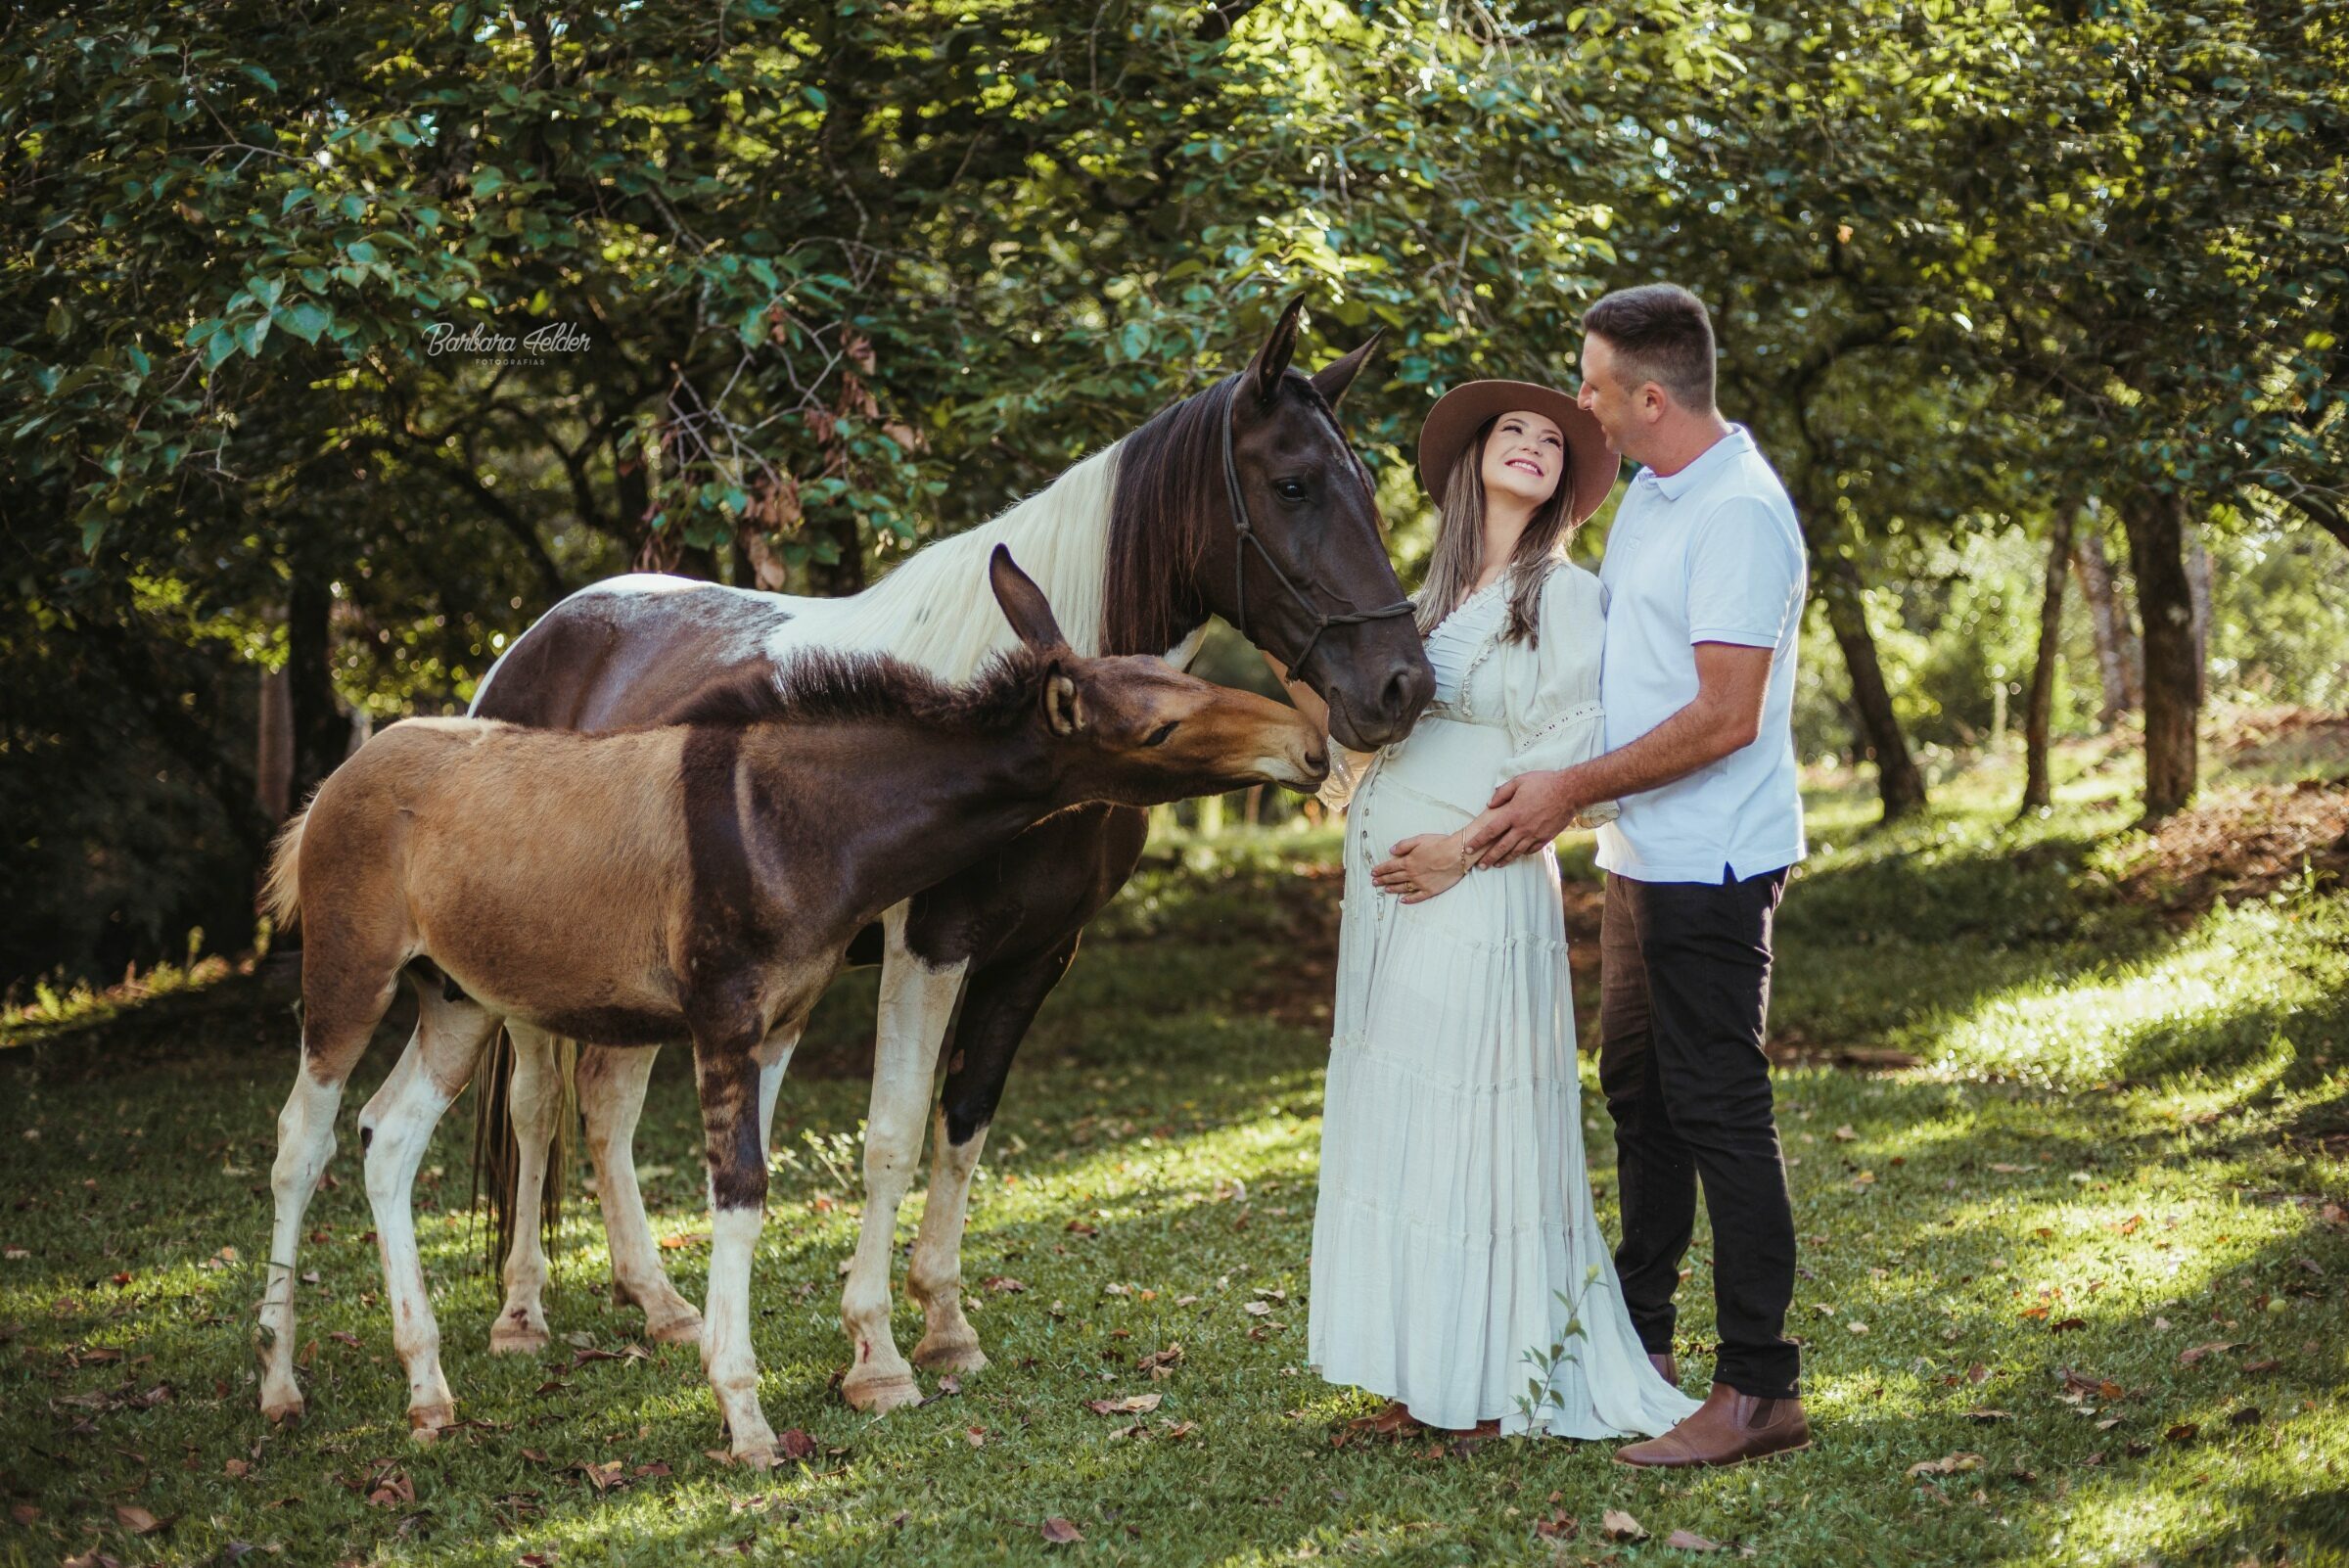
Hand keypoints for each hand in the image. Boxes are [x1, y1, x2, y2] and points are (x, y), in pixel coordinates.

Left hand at [1370, 832, 1473, 904]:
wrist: (1457, 854)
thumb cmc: (1439, 844)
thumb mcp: (1419, 839)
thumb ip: (1404, 845)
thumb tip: (1391, 850)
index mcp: (1408, 861)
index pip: (1390, 866)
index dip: (1380, 870)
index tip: (1373, 873)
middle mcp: (1412, 873)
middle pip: (1393, 878)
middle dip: (1383, 880)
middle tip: (1374, 883)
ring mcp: (1421, 883)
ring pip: (1403, 888)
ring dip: (1392, 889)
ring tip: (1385, 890)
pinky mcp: (1430, 890)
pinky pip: (1417, 897)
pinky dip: (1409, 900)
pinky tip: (1403, 901)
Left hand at [1465, 770, 1582, 867]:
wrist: (1570, 791)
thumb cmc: (1544, 783)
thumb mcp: (1519, 781)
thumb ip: (1502, 793)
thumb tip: (1489, 804)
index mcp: (1513, 813)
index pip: (1490, 831)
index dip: (1478, 841)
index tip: (1468, 848)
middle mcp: (1522, 827)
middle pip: (1501, 847)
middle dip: (1489, 858)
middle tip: (1480, 866)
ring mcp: (1534, 834)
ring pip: (1516, 852)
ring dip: (1504, 860)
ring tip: (1496, 865)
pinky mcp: (1546, 837)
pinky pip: (1531, 850)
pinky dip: (1522, 854)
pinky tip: (1517, 855)